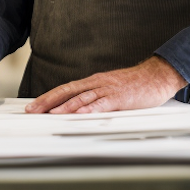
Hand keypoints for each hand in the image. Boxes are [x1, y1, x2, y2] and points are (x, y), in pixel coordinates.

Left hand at [25, 55, 186, 113]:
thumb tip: (81, 109)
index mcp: (94, 81)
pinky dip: (89, 109)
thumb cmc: (137, 85)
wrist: (158, 75)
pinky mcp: (120, 97)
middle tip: (32, 110)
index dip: (48, 97)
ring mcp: (108, 89)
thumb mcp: (112, 89)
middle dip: (48, 101)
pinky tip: (78, 114)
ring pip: (81, 97)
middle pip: (67, 91)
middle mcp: (97, 83)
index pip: (66, 89)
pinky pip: (102, 103)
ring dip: (64, 106)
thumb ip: (97, 98)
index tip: (34, 105)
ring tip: (49, 113)